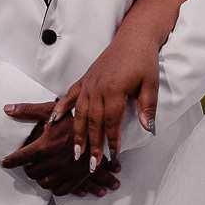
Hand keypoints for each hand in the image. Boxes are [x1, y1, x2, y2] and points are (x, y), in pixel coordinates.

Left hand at [1, 103, 119, 195]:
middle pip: (31, 172)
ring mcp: (65, 172)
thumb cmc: (75, 120)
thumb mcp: (52, 111)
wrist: (101, 131)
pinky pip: (59, 191)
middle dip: (29, 168)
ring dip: (41, 178)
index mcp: (46, 145)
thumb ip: (28, 111)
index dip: (10, 161)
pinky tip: (54, 180)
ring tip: (42, 171)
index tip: (5, 163)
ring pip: (44, 183)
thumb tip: (7, 109)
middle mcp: (53, 161)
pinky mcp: (76, 179)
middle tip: (30, 163)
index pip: (21, 157)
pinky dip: (54, 187)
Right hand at [49, 19, 163, 169]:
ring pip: (80, 113)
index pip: (112, 122)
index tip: (113, 157)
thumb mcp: (150, 84)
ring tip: (75, 152)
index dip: (112, 141)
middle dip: (92, 145)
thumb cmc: (143, 61)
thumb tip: (147, 128)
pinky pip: (70, 96)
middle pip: (93, 122)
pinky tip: (54, 121)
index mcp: (115, 90)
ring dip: (77, 134)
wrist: (133, 39)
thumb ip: (147, 107)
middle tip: (91, 165)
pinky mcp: (84, 79)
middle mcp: (98, 88)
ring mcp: (88, 84)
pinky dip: (61, 108)